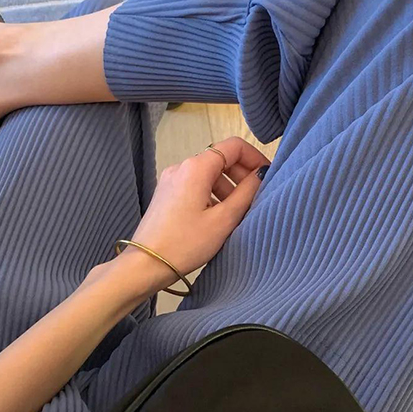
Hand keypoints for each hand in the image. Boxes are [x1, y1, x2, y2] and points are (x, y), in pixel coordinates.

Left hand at [119, 136, 270, 291]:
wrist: (145, 265)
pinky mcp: (166, 194)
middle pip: (220, 158)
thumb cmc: (185, 243)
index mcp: (196, 167)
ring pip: (209, 174)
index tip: (267, 176)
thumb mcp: (224, 220)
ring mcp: (171, 180)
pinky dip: (213, 195)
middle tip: (256, 198)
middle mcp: (181, 167)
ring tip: (239, 212)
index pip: (233, 146)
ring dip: (228, 187)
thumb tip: (261, 175)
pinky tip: (219, 217)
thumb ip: (247, 193)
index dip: (255, 157)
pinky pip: (196, 186)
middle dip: (242, 174)